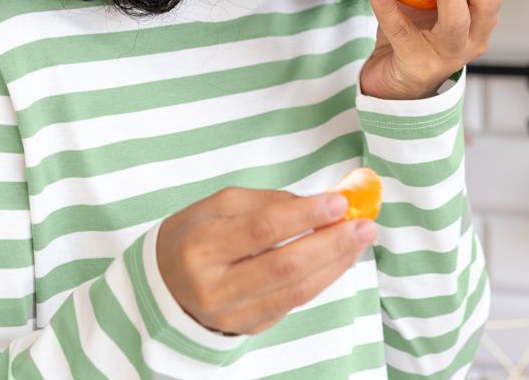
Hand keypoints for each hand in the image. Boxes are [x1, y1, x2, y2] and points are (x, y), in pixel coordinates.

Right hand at [156, 186, 376, 334]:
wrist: (165, 284)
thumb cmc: (195, 236)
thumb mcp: (217, 206)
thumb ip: (267, 202)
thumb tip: (319, 203)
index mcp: (200, 247)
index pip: (261, 230)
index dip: (304, 216)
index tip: (339, 201)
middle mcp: (214, 287)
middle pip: (284, 266)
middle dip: (331, 243)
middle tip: (363, 224)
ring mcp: (232, 314)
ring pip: (296, 291)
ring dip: (335, 263)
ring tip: (360, 239)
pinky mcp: (249, 328)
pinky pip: (295, 302)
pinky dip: (323, 278)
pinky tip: (339, 259)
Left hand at [361, 0, 505, 99]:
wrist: (392, 79)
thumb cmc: (415, 34)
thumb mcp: (430, 0)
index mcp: (480, 20)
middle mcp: (472, 39)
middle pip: (486, 4)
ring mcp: (446, 56)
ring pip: (456, 22)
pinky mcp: (416, 65)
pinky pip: (402, 33)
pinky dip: (388, 8)